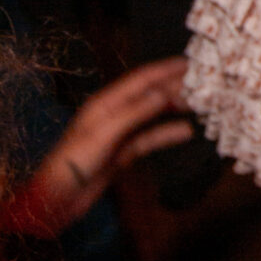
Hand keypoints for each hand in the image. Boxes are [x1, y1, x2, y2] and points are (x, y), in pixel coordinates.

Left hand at [21, 58, 193, 232]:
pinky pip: (150, 139)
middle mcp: (114, 113)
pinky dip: (167, 134)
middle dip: (173, 86)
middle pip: (148, 94)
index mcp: (105, 103)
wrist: (58, 198)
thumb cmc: (74, 161)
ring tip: (198, 102)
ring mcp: (119, 133)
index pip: (141, 79)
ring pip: (152, 115)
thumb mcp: (104, 133)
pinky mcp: (123, 153)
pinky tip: (186, 131)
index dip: (165, 69)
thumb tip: (163, 92)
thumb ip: (135, 112)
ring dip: (173, 108)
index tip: (189, 63)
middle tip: (202, 82)